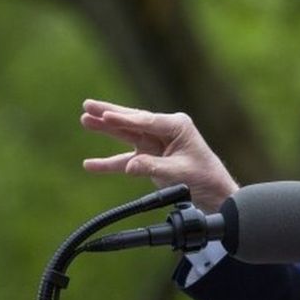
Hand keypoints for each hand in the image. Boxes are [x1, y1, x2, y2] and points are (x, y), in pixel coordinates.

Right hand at [80, 99, 238, 212]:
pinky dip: (109, 163)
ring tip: (85, 119)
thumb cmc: (204, 179)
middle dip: (109, 114)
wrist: (214, 194)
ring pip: (126, 134)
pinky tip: (91, 165)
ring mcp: (156, 143)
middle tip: (87, 105)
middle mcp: (165, 130)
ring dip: (105, 130)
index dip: (124, 119)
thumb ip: (153, 167)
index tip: (105, 115)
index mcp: (177, 125)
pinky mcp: (150, 158)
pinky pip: (125, 159)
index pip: (146, 121)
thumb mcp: (179, 173)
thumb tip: (130, 166)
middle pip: (132, 120)